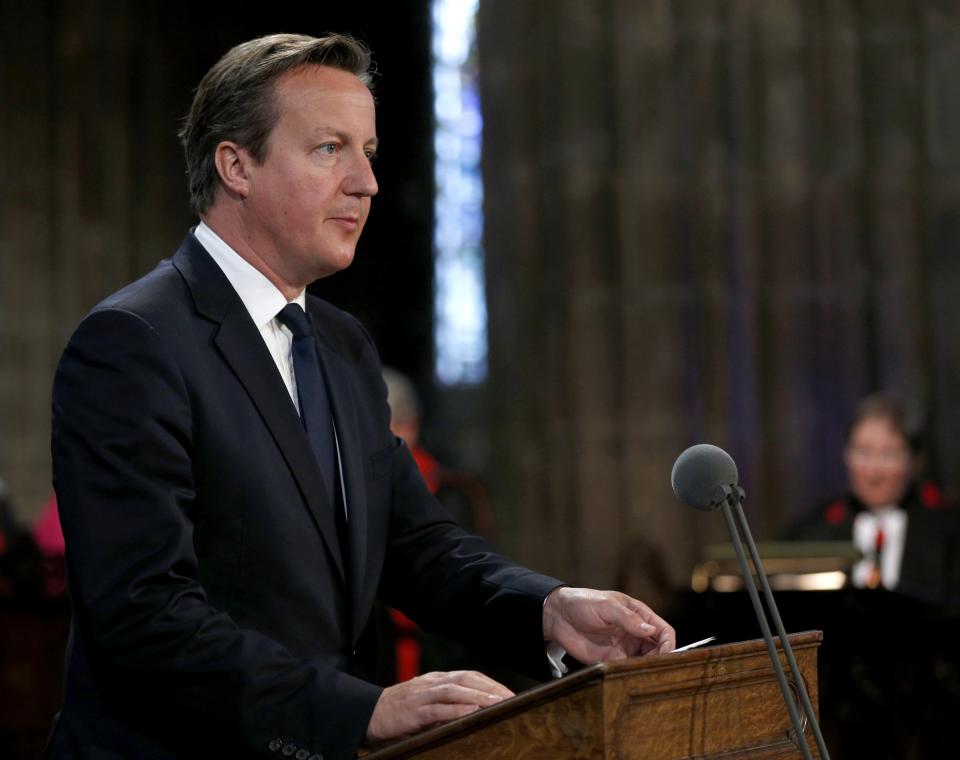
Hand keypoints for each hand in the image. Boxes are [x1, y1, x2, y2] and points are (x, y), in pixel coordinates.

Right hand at [365, 670, 513, 743]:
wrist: (366, 714)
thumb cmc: (399, 712)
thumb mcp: (425, 703)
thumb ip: (446, 704)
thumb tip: (474, 711)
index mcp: (436, 680)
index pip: (469, 675)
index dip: (489, 682)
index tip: (509, 693)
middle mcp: (431, 683)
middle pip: (466, 679)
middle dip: (490, 687)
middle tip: (511, 698)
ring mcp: (422, 695)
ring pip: (455, 690)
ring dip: (479, 695)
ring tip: (498, 702)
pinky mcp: (413, 711)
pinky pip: (438, 709)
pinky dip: (456, 708)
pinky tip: (472, 711)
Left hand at [542, 587, 674, 663]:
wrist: (557, 616)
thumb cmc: (583, 602)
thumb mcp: (606, 606)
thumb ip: (627, 618)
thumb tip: (650, 629)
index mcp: (638, 614)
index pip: (662, 630)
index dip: (668, 642)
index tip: (666, 653)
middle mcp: (635, 633)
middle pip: (659, 649)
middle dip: (662, 659)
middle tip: (657, 668)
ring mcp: (625, 648)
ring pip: (646, 661)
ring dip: (649, 668)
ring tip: (646, 674)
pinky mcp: (612, 660)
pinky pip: (628, 670)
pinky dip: (633, 674)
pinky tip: (632, 677)